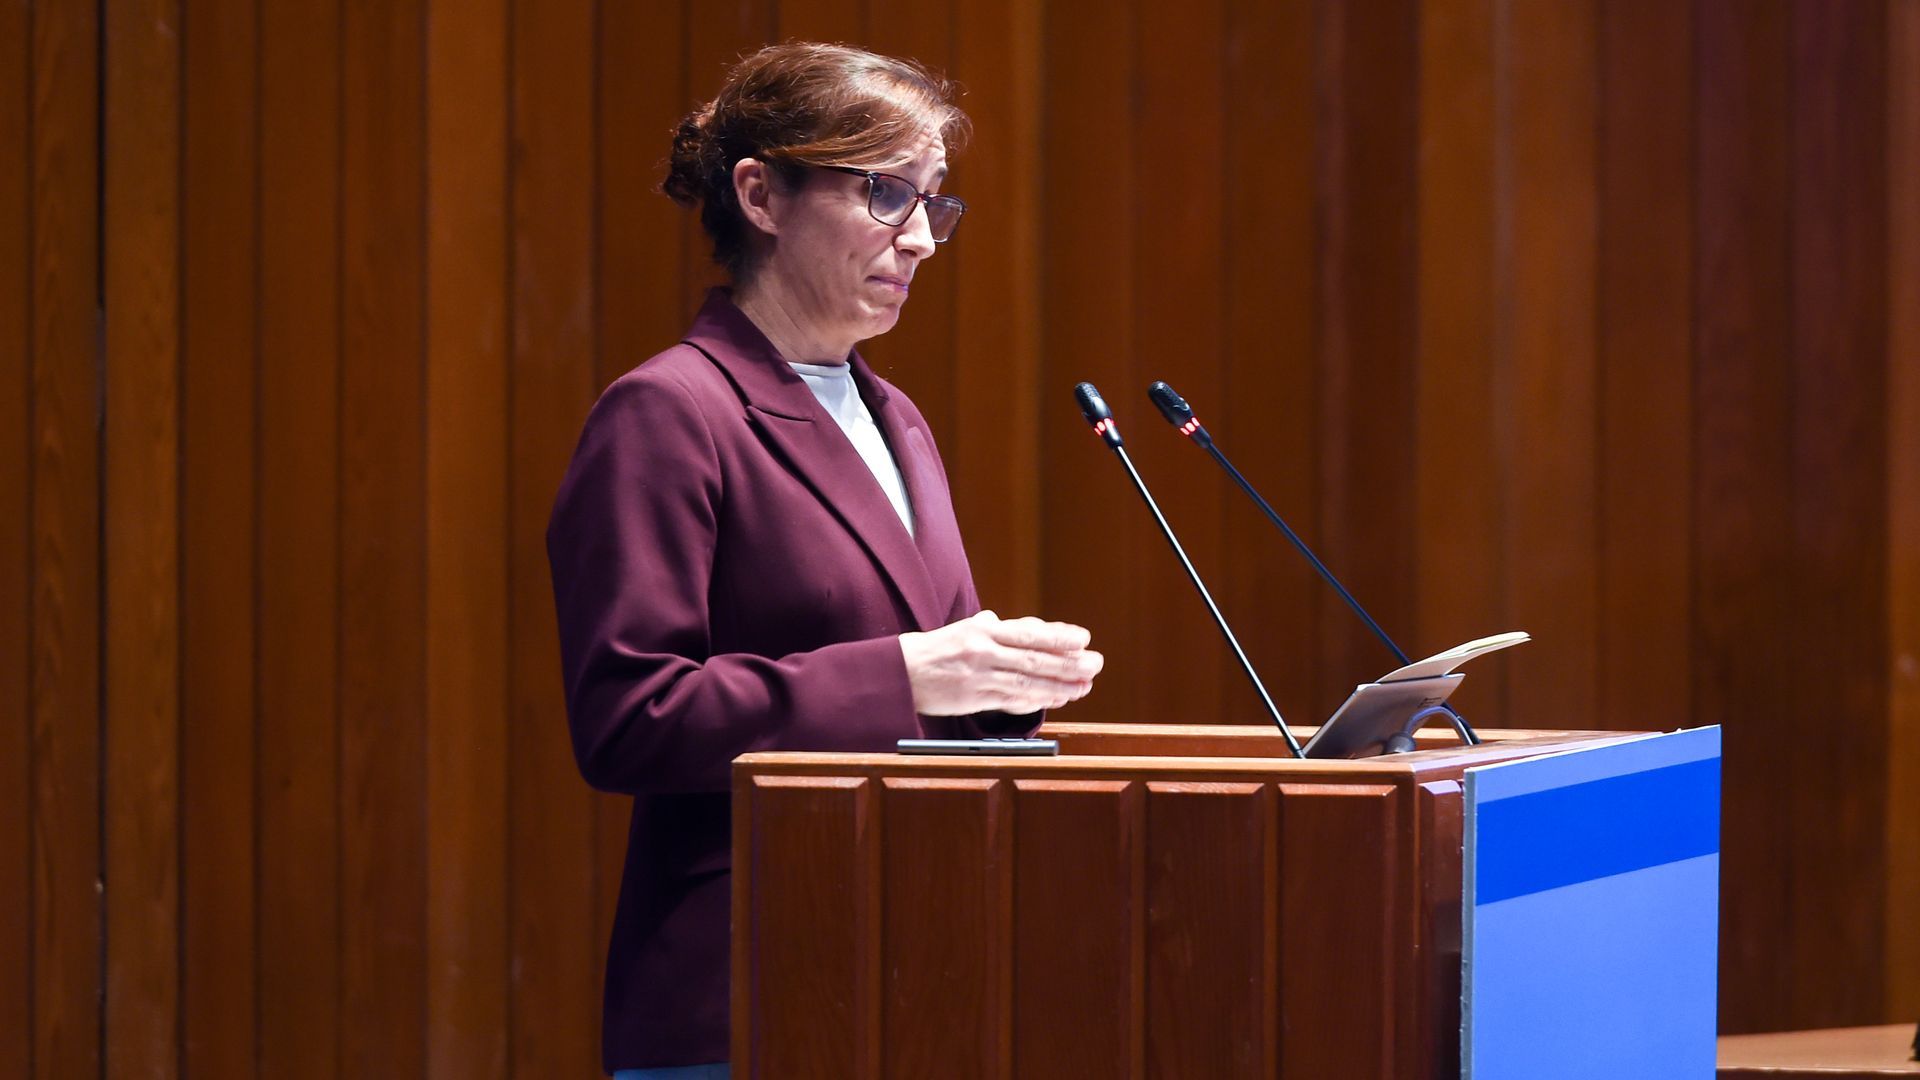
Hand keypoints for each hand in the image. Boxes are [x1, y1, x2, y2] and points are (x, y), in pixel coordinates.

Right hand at [898, 610, 1103, 715]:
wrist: (900, 671)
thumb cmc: (936, 650)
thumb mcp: (964, 630)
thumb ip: (993, 629)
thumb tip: (1020, 626)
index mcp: (983, 630)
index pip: (1028, 632)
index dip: (1059, 635)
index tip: (1083, 639)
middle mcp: (983, 650)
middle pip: (1034, 656)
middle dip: (1069, 662)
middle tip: (1095, 663)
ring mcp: (979, 675)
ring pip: (1027, 680)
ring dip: (1060, 684)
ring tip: (1085, 685)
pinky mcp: (973, 697)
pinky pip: (1012, 700)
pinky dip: (1038, 700)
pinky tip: (1057, 699)